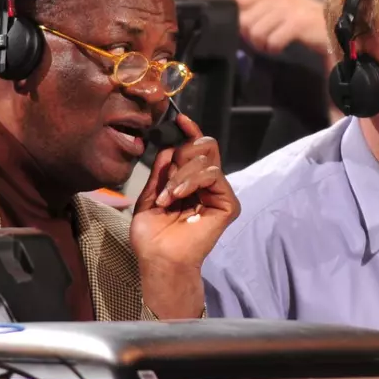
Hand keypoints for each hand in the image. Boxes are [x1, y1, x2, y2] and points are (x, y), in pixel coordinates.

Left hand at [130, 113, 239, 317]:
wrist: (159, 258)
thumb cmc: (152, 235)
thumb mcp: (150, 195)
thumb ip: (162, 171)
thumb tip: (171, 147)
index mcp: (191, 182)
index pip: (196, 149)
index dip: (190, 132)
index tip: (180, 120)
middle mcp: (208, 185)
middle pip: (206, 147)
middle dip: (183, 156)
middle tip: (168, 178)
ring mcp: (219, 194)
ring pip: (206, 160)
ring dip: (180, 176)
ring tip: (167, 197)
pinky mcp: (228, 204)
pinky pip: (213, 175)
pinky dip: (191, 181)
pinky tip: (177, 196)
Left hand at [237, 0, 327, 55]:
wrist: (333, 25)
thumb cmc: (303, 20)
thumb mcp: (278, 9)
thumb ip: (256, 9)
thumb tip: (233, 19)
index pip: (237, 0)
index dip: (236, 16)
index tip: (246, 27)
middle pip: (243, 20)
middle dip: (249, 35)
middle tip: (263, 40)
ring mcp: (286, 9)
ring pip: (255, 32)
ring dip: (262, 44)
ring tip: (272, 44)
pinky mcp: (296, 23)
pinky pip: (272, 41)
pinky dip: (274, 49)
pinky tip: (281, 47)